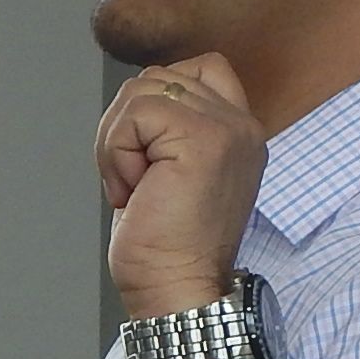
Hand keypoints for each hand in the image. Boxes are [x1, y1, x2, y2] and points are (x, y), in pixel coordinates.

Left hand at [97, 55, 266, 316]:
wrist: (177, 291)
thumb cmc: (167, 248)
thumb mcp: (175, 171)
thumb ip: (173, 126)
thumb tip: (139, 95)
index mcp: (240, 133)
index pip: (200, 67)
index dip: (157, 102)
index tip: (153, 162)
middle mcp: (242, 126)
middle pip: (157, 76)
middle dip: (127, 127)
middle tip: (139, 183)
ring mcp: (227, 129)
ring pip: (141, 90)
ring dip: (119, 142)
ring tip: (138, 187)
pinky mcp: (203, 138)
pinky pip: (135, 114)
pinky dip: (118, 153)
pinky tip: (136, 191)